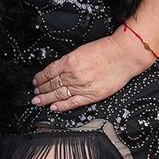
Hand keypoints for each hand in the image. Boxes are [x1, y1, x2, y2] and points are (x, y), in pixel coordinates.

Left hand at [30, 34, 146, 112]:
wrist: (124, 56)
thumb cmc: (106, 50)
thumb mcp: (81, 50)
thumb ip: (68, 61)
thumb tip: (58, 70)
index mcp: (69, 62)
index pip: (49, 72)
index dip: (40, 78)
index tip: (35, 81)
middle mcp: (73, 75)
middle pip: (52, 84)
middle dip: (41, 90)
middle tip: (34, 93)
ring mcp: (82, 86)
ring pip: (59, 94)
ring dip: (47, 98)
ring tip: (39, 101)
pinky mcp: (92, 95)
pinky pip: (73, 102)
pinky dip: (62, 106)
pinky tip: (54, 107)